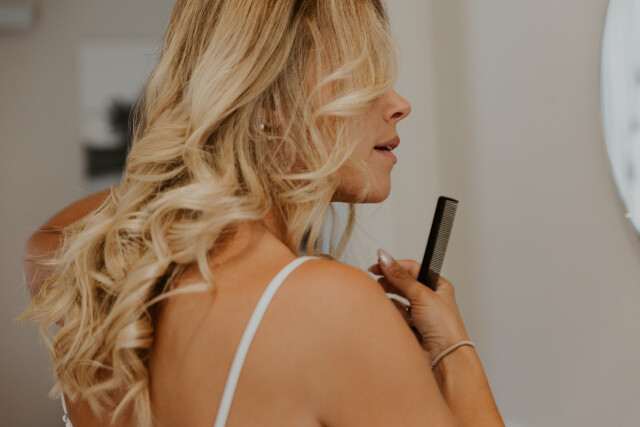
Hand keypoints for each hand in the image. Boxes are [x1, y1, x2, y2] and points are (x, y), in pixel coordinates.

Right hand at [368, 249, 469, 363]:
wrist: (444, 357)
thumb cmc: (445, 328)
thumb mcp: (421, 295)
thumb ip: (400, 277)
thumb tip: (385, 258)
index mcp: (437, 286)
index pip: (412, 269)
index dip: (395, 265)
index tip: (379, 264)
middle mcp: (429, 298)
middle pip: (403, 282)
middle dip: (390, 281)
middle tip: (375, 278)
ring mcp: (419, 312)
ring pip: (398, 298)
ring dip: (390, 297)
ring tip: (380, 295)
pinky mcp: (411, 326)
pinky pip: (396, 313)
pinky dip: (392, 312)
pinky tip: (390, 313)